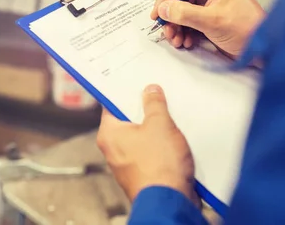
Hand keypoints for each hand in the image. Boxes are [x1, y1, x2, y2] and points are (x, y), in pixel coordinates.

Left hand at [97, 85, 198, 205]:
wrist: (170, 202)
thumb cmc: (159, 166)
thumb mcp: (159, 124)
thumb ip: (154, 104)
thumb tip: (150, 90)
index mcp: (109, 134)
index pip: (111, 105)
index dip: (125, 92)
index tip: (136, 82)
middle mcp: (113, 149)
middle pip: (128, 120)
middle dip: (144, 109)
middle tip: (158, 95)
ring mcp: (128, 164)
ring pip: (141, 137)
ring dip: (155, 128)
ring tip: (170, 116)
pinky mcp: (143, 174)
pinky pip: (151, 153)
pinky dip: (161, 146)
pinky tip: (175, 138)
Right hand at [150, 0, 264, 57]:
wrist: (263, 50)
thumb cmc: (248, 29)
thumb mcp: (213, 20)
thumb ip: (186, 13)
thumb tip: (164, 9)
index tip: (157, 14)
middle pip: (178, 0)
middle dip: (171, 18)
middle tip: (167, 32)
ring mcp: (208, 5)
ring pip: (180, 13)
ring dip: (175, 28)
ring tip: (177, 40)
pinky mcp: (207, 20)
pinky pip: (187, 24)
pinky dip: (183, 34)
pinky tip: (186, 42)